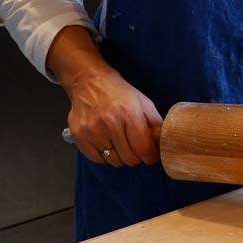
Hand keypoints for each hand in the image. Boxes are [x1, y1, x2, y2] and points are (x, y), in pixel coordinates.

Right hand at [48, 26, 161, 167]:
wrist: (89, 81)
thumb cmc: (119, 92)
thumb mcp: (143, 101)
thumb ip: (155, 122)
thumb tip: (164, 142)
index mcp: (129, 113)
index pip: (143, 148)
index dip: (151, 156)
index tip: (151, 156)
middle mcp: (110, 123)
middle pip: (129, 159)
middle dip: (137, 157)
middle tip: (136, 149)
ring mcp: (92, 131)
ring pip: (114, 161)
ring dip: (121, 156)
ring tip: (121, 144)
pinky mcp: (79, 136)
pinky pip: (97, 159)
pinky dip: (105, 156)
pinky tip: (107, 143)